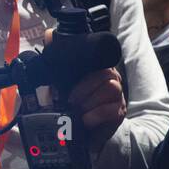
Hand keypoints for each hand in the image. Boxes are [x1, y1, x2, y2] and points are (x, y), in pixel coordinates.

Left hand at [43, 28, 126, 155]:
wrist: (85, 134)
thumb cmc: (72, 105)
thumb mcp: (60, 83)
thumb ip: (55, 62)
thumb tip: (49, 34)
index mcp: (97, 69)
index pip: (99, 57)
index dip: (87, 61)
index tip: (70, 77)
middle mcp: (111, 79)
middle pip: (107, 73)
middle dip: (85, 87)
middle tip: (70, 100)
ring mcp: (117, 96)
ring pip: (111, 88)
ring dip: (90, 100)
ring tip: (78, 110)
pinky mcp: (119, 112)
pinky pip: (110, 109)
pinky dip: (95, 114)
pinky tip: (85, 120)